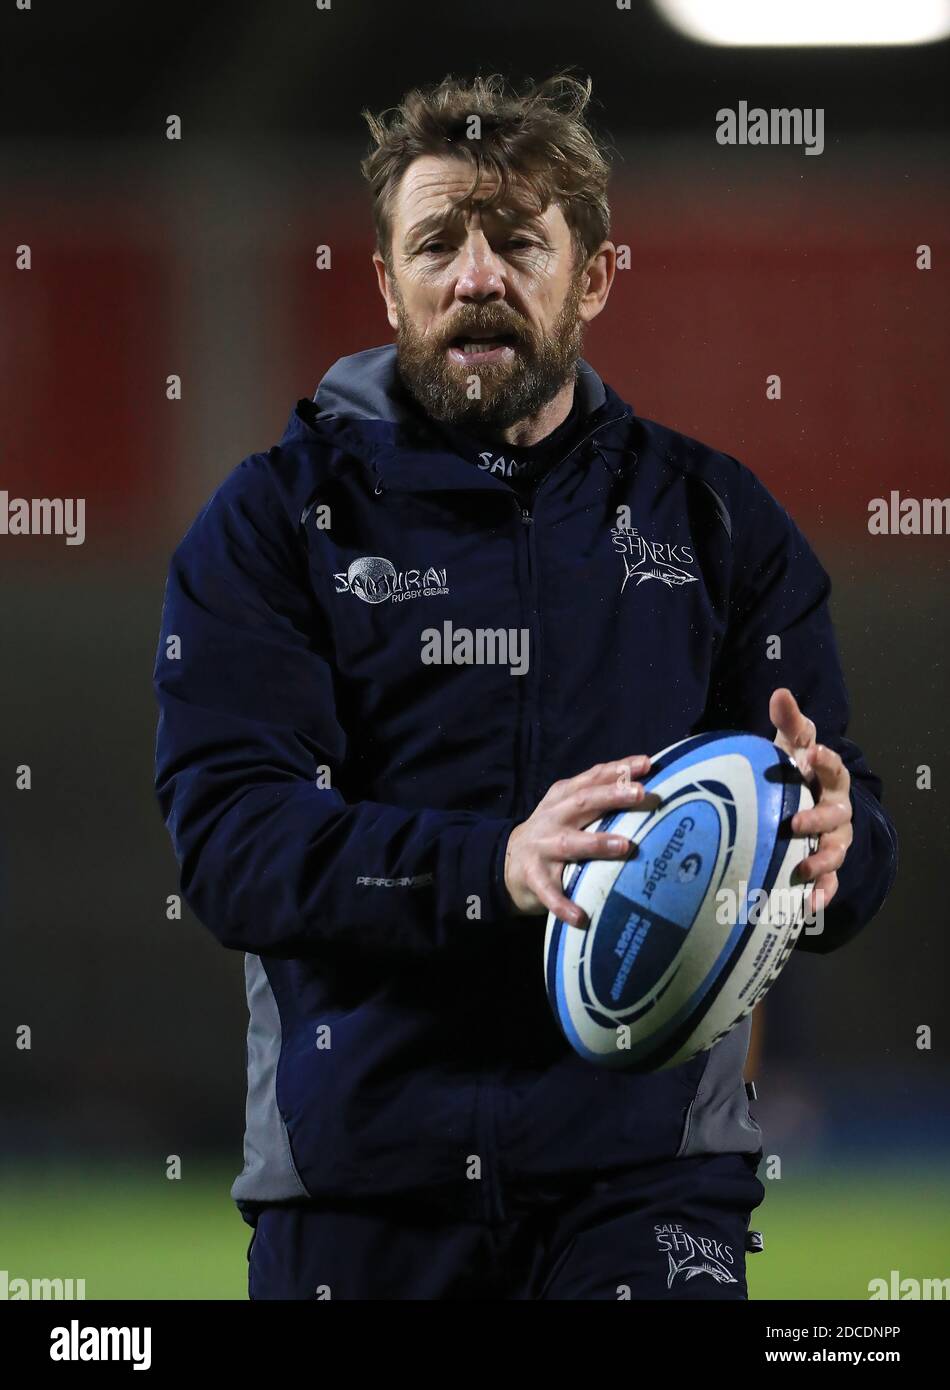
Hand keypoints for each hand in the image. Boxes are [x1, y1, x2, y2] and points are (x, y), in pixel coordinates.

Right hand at [504, 757, 660, 927]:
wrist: (506, 862)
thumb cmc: (551, 832)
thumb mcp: (566, 807)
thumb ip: (595, 794)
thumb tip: (643, 779)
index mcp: (562, 798)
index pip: (592, 778)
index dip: (617, 770)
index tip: (646, 764)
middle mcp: (552, 819)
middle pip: (582, 803)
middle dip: (611, 796)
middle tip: (641, 793)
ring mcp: (541, 848)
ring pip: (569, 844)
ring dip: (596, 843)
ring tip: (624, 846)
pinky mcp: (533, 878)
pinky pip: (549, 892)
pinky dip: (563, 904)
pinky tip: (581, 917)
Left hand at [770, 687, 852, 912]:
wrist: (804, 804)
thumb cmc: (795, 772)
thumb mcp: (791, 745)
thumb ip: (789, 722)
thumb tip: (780, 692)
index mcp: (828, 779)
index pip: (832, 767)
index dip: (824, 760)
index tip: (810, 753)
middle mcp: (837, 811)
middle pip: (835, 815)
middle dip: (817, 820)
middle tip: (794, 823)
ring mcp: (833, 841)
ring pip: (835, 853)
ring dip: (821, 862)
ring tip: (803, 869)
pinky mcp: (825, 868)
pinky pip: (828, 885)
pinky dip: (820, 895)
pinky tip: (806, 906)